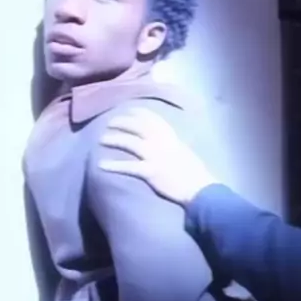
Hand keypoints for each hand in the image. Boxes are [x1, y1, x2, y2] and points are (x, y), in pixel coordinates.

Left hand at [99, 107, 217, 205]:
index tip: (126, 111)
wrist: (200, 189)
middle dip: (121, 122)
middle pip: (136, 126)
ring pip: (129, 142)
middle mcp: (162, 142)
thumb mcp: (184, 150)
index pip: (151, 118)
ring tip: (101, 140)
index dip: (136, 113)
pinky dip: (114, 165)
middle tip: (108, 123)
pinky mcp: (151, 171)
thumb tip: (163, 141)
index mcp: (171, 136)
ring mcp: (155, 155)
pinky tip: (101, 165)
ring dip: (114, 139)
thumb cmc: (195, 172)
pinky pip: (128, 166)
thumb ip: (171, 143)